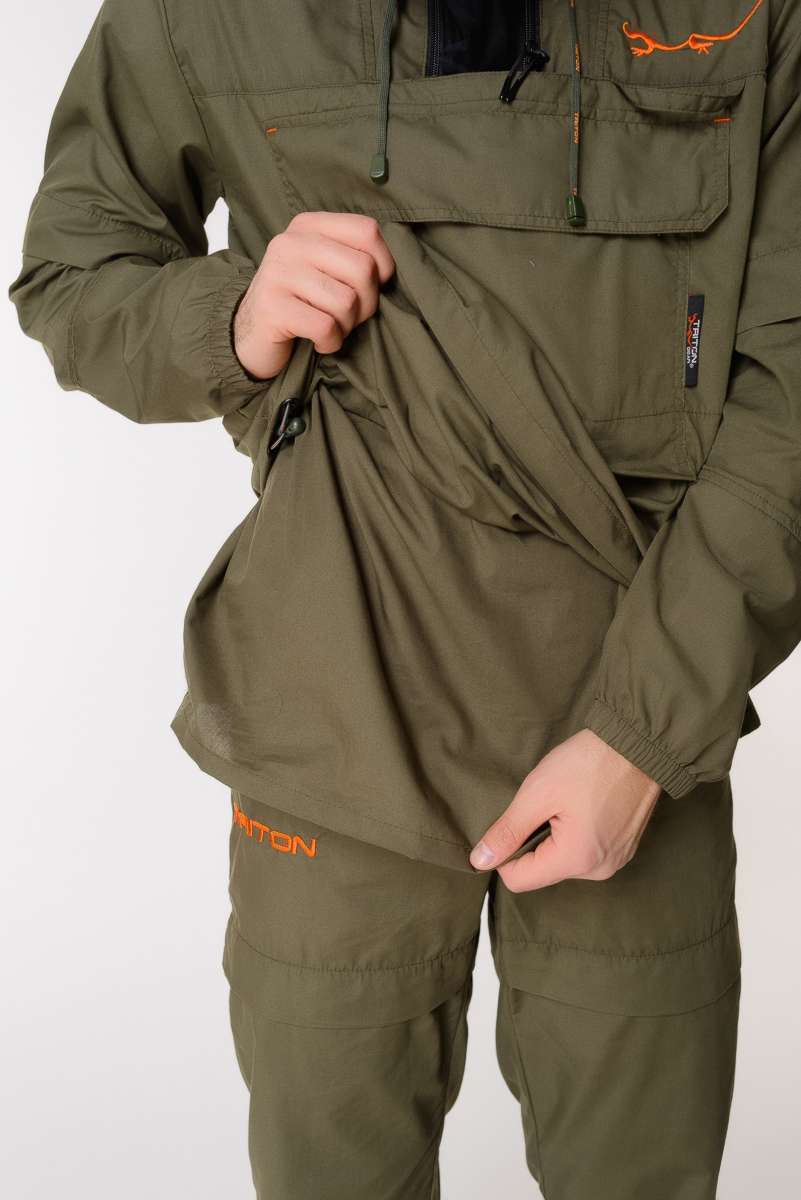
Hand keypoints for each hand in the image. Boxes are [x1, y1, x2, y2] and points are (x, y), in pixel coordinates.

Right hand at [233, 211, 396, 380]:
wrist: (248, 334)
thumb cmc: (298, 302)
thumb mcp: (322, 268)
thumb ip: (351, 257)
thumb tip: (388, 271)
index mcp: (307, 226)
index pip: (367, 231)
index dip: (383, 264)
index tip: (372, 286)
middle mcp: (290, 243)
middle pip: (362, 269)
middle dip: (367, 304)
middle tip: (350, 317)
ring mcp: (278, 273)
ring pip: (347, 302)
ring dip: (347, 327)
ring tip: (331, 328)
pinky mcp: (272, 307)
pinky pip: (326, 327)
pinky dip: (331, 342)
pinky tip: (319, 342)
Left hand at [469, 729, 661, 890]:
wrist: (638, 744)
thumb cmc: (589, 763)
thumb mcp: (538, 793)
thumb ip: (507, 831)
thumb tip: (480, 860)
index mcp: (576, 860)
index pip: (519, 880)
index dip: (504, 853)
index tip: (512, 822)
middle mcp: (599, 870)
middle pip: (543, 871)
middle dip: (533, 841)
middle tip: (545, 805)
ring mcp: (615, 860)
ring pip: (564, 861)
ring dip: (555, 837)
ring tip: (567, 802)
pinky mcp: (623, 847)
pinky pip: (586, 852)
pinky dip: (576, 834)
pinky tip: (582, 805)